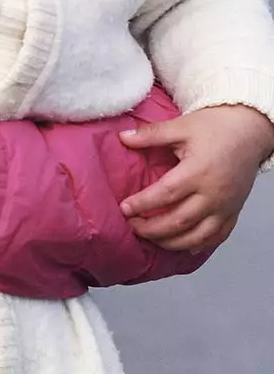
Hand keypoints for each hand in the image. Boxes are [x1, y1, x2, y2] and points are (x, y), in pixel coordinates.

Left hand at [120, 102, 273, 251]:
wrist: (251, 131)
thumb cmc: (217, 127)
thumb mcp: (182, 126)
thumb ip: (152, 134)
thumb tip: (123, 137)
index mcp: (199, 171)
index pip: (166, 194)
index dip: (142, 204)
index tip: (124, 208)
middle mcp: (214, 194)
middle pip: (179, 221)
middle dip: (151, 229)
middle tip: (132, 226)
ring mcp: (226, 207)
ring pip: (197, 236)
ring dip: (171, 242)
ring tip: (151, 238)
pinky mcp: (234, 212)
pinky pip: (217, 237)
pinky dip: (200, 245)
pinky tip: (183, 247)